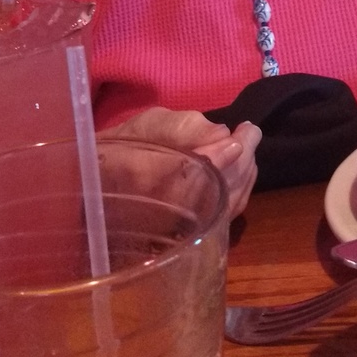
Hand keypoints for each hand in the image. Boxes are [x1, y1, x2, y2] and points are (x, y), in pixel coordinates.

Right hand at [100, 108, 260, 219]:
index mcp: (151, 177)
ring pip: (230, 200)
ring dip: (246, 169)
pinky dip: (243, 186)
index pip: (198, 170)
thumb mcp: (151, 123)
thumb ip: (185, 126)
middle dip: (243, 156)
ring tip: (248, 143)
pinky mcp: (193, 233)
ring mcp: (183, 226)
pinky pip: (229, 211)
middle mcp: (169, 209)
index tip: (244, 130)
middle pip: (222, 184)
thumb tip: (223, 133)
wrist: (106, 184)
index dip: (226, 151)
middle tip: (250, 130)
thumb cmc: (130, 145)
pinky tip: (244, 167)